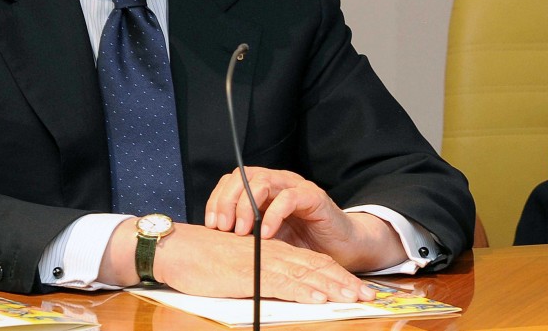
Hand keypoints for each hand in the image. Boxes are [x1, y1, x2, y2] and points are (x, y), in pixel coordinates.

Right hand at [99, 220, 374, 303]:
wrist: (178, 249)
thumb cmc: (201, 260)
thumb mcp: (237, 265)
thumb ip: (258, 271)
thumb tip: (275, 284)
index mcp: (270, 250)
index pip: (311, 262)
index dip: (336, 275)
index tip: (356, 288)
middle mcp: (272, 254)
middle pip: (317, 268)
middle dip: (345, 283)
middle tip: (369, 296)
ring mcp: (264, 263)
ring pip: (308, 275)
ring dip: (335, 288)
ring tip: (356, 298)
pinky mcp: (253, 274)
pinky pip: (286, 284)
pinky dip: (307, 291)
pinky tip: (322, 298)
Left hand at [205, 167, 404, 272]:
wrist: (341, 248)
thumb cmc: (303, 243)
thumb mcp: (267, 237)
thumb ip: (246, 231)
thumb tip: (215, 237)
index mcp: (262, 189)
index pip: (232, 181)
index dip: (217, 199)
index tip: (211, 224)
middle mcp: (277, 182)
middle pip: (243, 177)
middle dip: (228, 201)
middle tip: (223, 227)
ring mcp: (295, 187)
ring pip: (262, 182)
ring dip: (247, 206)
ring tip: (242, 231)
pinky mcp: (313, 197)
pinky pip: (288, 198)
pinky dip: (274, 214)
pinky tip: (267, 233)